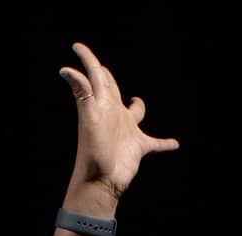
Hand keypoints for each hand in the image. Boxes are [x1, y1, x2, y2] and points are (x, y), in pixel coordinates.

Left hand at [60, 43, 179, 208]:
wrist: (101, 182)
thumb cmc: (94, 152)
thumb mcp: (88, 117)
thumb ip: (82, 93)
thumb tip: (67, 71)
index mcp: (103, 104)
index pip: (97, 76)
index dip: (89, 61)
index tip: (77, 48)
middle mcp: (114, 114)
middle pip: (113, 89)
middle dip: (108, 77)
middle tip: (101, 68)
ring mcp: (127, 131)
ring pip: (135, 114)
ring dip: (138, 107)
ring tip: (137, 102)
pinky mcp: (139, 147)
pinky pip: (157, 143)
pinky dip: (165, 143)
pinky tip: (175, 144)